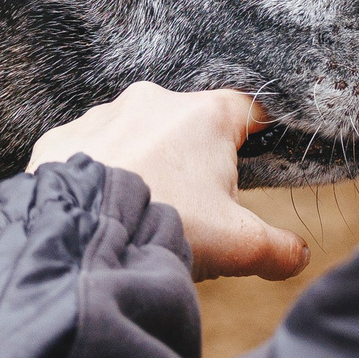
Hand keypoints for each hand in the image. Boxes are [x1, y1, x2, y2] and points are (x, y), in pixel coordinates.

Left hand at [29, 83, 309, 281]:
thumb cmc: (169, 226)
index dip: (258, 137)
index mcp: (204, 115)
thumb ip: (278, 249)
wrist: (82, 238)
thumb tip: (297, 256)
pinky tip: (101, 208)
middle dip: (195, 163)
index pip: (249, 110)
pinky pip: (90, 151)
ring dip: (145, 165)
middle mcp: (153, 101)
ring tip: (143, 210)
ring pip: (137, 136)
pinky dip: (100, 173)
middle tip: (194, 208)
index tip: (257, 162)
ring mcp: (102, 115)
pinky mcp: (61, 138)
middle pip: (190, 127)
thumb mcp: (239, 245)